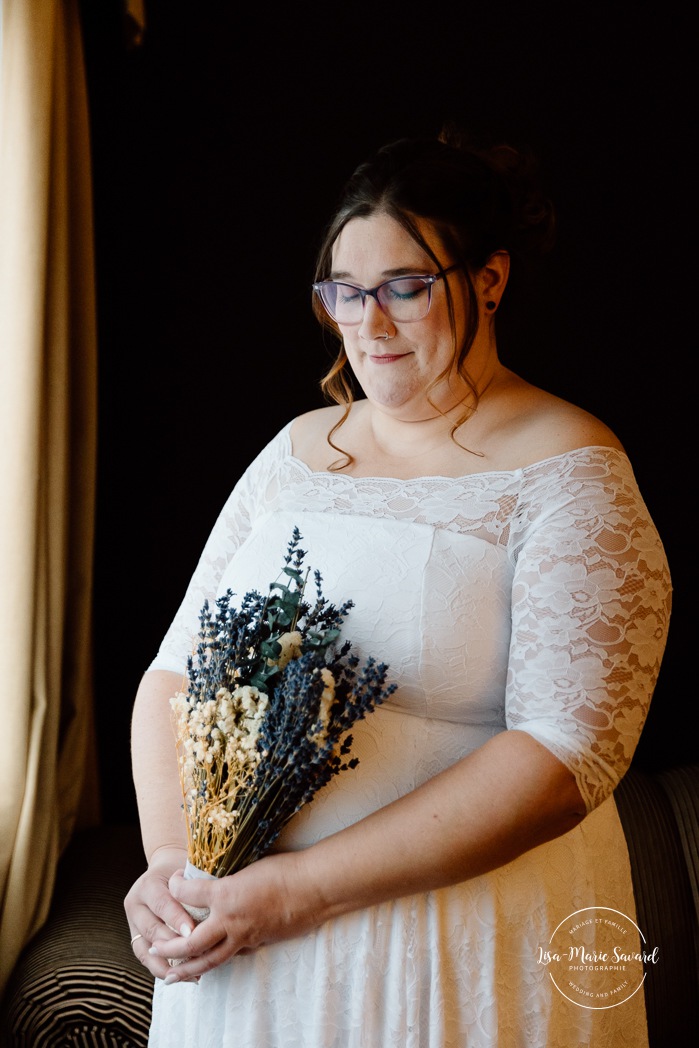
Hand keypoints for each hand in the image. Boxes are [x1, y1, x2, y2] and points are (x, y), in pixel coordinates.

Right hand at [124, 846, 197, 981]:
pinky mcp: (135, 937)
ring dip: (167, 963)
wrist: (166, 871)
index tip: (192, 932)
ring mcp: (132, 923)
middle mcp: (135, 904)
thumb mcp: (188, 872)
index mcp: (148, 884)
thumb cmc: (184, 872)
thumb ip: (196, 886)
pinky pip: (145, 958)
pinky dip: (162, 968)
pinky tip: (181, 975)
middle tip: (194, 957)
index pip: (162, 904)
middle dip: (173, 946)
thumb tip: (215, 900)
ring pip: (145, 949)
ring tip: (190, 973)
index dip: (176, 919)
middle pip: (152, 929)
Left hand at [149, 849, 319, 983]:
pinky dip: (219, 960)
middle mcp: (230, 920)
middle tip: (156, 949)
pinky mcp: (258, 942)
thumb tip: (212, 879)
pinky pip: (234, 955)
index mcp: (225, 895)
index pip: (187, 894)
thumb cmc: (283, 870)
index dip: (175, 887)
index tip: (172, 881)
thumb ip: (226, 878)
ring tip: (172, 976)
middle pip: (191, 942)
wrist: (312, 888)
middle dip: (171, 948)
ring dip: (188, 968)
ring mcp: (245, 936)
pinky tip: (213, 961)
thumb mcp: (247, 865)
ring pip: (211, 959)